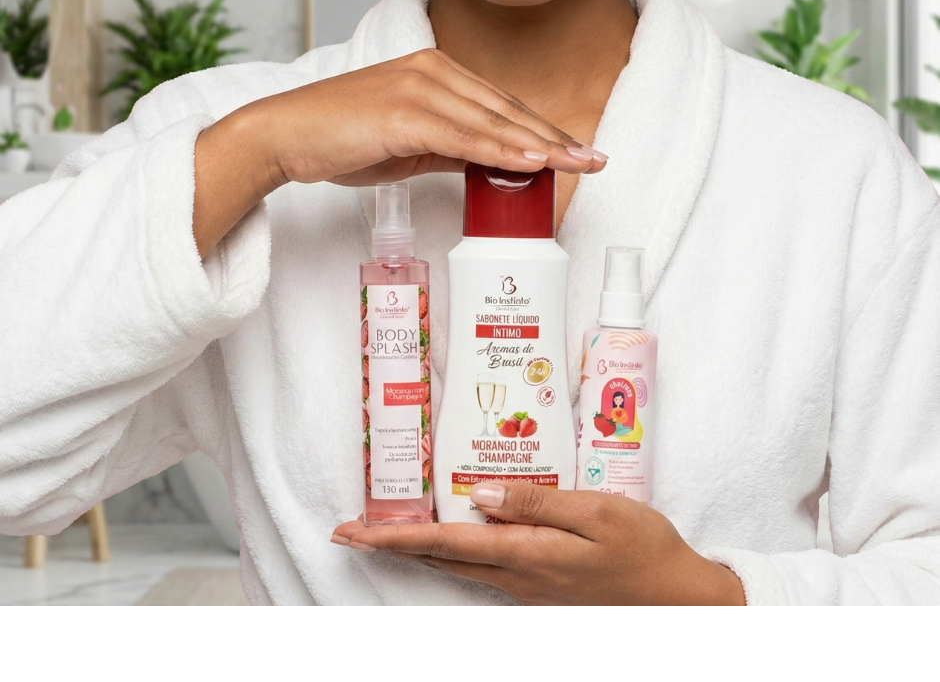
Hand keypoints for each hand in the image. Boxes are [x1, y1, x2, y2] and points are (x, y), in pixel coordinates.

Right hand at [253, 47, 604, 186]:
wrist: (285, 135)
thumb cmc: (340, 139)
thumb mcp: (407, 143)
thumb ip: (449, 146)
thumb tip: (489, 162)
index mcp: (434, 72)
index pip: (499, 105)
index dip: (540, 130)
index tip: (574, 149)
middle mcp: (431, 71)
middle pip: (505, 110)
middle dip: (553, 137)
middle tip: (594, 157)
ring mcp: (418, 88)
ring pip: (491, 121)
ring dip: (539, 145)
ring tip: (578, 162)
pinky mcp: (403, 111)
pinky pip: (462, 135)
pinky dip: (500, 149)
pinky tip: (532, 161)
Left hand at [331, 481, 744, 605]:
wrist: (679, 599)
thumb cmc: (643, 548)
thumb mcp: (598, 513)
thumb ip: (537, 503)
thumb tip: (479, 494)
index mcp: (527, 553)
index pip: (446, 542)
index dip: (396, 538)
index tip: (355, 533)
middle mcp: (516, 575)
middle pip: (439, 558)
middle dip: (390, 547)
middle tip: (349, 534)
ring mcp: (526, 585)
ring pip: (456, 566)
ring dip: (415, 549)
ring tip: (383, 533)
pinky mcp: (539, 584)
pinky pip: (480, 568)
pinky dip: (449, 553)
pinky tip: (447, 540)